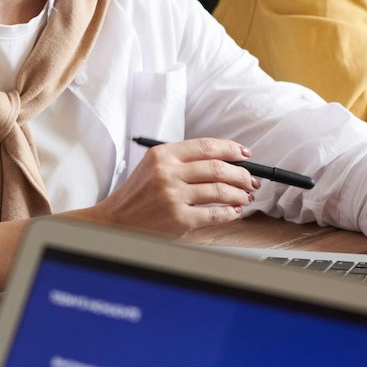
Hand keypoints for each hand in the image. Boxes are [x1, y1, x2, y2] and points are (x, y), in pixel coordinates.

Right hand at [85, 137, 259, 235]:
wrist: (116, 220)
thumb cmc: (138, 194)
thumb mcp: (154, 166)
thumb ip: (183, 160)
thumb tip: (223, 162)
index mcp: (163, 155)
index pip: (207, 146)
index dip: (231, 149)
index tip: (245, 154)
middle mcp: (168, 173)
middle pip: (218, 168)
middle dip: (241, 174)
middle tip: (251, 180)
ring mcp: (174, 196)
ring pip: (220, 191)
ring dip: (239, 194)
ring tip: (246, 196)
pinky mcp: (179, 219)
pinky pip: (214, 214)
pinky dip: (229, 213)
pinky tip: (234, 211)